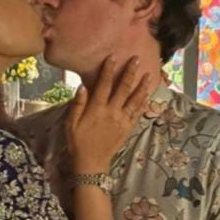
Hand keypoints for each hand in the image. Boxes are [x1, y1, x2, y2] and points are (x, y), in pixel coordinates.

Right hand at [66, 55, 151, 172]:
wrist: (91, 163)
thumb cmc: (78, 142)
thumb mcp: (71, 124)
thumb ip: (77, 104)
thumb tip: (83, 86)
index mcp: (97, 109)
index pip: (104, 85)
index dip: (109, 70)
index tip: (113, 57)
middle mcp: (112, 112)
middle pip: (123, 88)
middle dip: (130, 72)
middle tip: (136, 59)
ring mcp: (122, 120)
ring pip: (135, 99)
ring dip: (142, 86)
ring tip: (149, 74)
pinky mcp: (128, 128)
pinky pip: (138, 113)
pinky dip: (143, 103)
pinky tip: (147, 95)